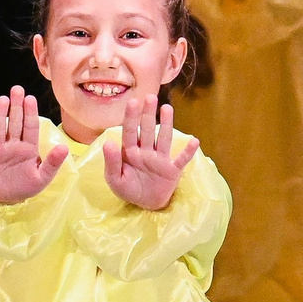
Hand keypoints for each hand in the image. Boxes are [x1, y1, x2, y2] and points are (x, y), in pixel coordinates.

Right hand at [0, 85, 66, 204]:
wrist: (6, 201)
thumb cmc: (25, 187)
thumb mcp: (43, 178)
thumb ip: (53, 163)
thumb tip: (64, 147)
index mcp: (28, 148)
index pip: (30, 127)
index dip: (30, 113)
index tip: (30, 99)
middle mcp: (12, 145)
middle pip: (14, 123)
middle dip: (16, 107)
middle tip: (17, 89)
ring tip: (2, 100)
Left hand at [102, 90, 195, 210]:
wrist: (145, 205)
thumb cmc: (128, 189)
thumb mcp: (115, 179)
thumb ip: (111, 162)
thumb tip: (108, 142)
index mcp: (130, 152)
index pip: (130, 132)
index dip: (131, 117)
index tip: (133, 102)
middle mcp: (146, 151)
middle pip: (147, 130)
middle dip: (148, 114)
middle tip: (150, 97)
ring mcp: (160, 159)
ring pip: (163, 139)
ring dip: (166, 124)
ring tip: (167, 108)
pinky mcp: (172, 170)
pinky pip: (181, 159)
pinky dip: (188, 152)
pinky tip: (194, 141)